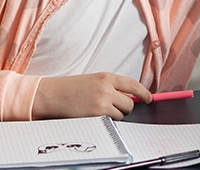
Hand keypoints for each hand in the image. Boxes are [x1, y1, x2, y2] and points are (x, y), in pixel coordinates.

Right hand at [33, 73, 150, 119]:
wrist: (51, 95)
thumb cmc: (68, 89)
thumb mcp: (92, 81)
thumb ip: (110, 87)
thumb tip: (128, 97)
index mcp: (106, 77)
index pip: (132, 84)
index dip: (143, 92)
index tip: (148, 98)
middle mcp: (106, 88)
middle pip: (130, 103)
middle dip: (125, 108)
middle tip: (113, 109)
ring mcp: (103, 101)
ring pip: (122, 114)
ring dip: (115, 116)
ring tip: (98, 112)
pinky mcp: (97, 114)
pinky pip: (112, 122)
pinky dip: (107, 122)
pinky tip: (95, 117)